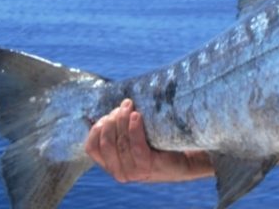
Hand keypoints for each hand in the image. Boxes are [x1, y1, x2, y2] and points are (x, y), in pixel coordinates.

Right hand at [84, 99, 211, 182]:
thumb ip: (120, 131)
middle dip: (112, 120)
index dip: (97, 128)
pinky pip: (135, 146)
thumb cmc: (158, 145)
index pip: (91, 147)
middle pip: (105, 142)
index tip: (109, 114)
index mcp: (111, 165)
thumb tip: (108, 108)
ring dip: (123, 120)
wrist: (186, 159)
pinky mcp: (147, 167)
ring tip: (130, 106)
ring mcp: (132, 172)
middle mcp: (118, 172)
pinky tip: (138, 116)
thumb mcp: (134, 140)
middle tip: (125, 105)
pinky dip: (134, 129)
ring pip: (119, 142)